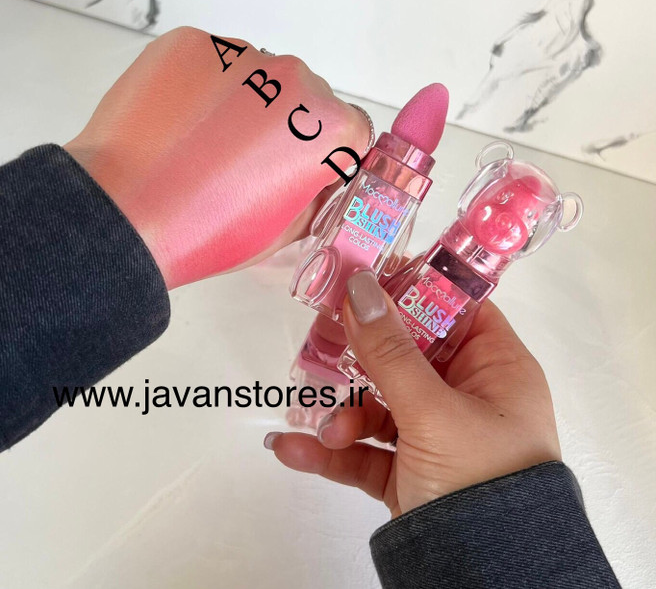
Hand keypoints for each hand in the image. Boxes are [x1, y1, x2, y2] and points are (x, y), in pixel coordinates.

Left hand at [64, 26, 370, 288]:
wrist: (123, 210)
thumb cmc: (204, 229)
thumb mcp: (285, 231)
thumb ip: (317, 195)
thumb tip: (318, 177)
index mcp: (327, 124)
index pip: (349, 129)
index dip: (326, 152)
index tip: (298, 166)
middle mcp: (293, 76)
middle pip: (303, 96)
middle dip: (283, 123)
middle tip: (241, 160)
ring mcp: (240, 53)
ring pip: (256, 74)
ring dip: (242, 100)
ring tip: (202, 143)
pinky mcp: (191, 42)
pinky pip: (211, 61)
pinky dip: (201, 85)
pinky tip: (178, 123)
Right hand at [269, 270, 560, 518]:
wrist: (483, 582)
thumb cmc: (480, 482)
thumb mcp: (432, 411)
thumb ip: (389, 351)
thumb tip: (359, 286)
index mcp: (496, 369)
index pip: (456, 307)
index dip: (414, 287)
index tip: (367, 274)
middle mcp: (469, 396)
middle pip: (408, 352)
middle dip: (361, 352)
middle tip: (322, 335)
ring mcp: (437, 435)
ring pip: (380, 402)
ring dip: (344, 412)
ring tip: (325, 426)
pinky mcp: (409, 472)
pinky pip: (366, 450)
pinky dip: (332, 450)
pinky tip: (293, 449)